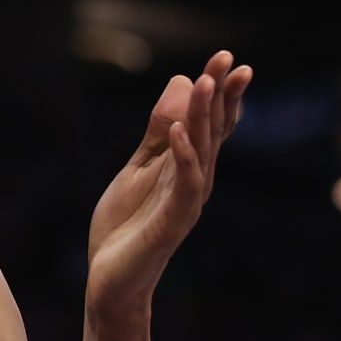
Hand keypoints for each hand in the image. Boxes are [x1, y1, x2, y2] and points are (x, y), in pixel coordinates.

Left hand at [86, 51, 251, 319]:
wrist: (111, 281)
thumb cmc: (126, 226)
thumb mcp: (138, 168)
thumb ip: (157, 133)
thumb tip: (181, 84)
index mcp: (187, 167)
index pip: (210, 124)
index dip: (219, 93)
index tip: (228, 60)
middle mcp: (195, 181)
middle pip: (213, 132)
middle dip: (220, 95)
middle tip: (229, 60)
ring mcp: (186, 201)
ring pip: (202, 152)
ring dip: (204, 117)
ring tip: (205, 82)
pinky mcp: (172, 222)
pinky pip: (183, 185)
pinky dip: (183, 158)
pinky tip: (180, 133)